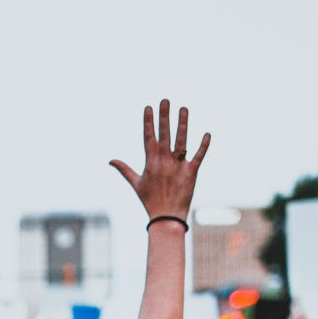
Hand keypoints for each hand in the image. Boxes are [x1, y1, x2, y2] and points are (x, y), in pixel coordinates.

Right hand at [109, 99, 209, 220]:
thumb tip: (110, 161)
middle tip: (165, 100)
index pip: (149, 137)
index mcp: (151, 162)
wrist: (166, 218)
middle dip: (164, 116)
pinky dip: (203, 146)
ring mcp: (178, 166)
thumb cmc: (150, 201)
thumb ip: (124, 170)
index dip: (148, 122)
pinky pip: (198, 156)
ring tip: (184, 108)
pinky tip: (207, 133)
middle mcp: (164, 161)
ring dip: (183, 124)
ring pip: (181, 141)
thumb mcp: (136, 184)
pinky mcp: (191, 173)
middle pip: (164, 134)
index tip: (148, 107)